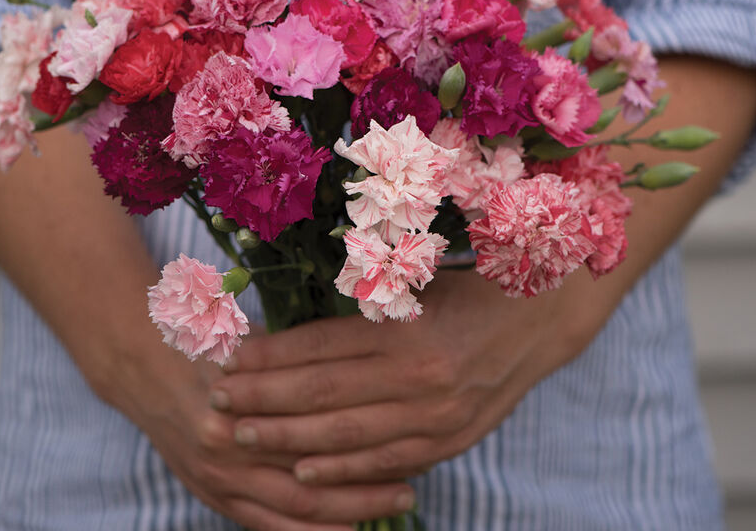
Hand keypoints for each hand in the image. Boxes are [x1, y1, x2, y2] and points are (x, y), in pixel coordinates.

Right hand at [113, 343, 415, 529]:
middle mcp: (232, 442)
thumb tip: (360, 361)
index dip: (367, 434)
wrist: (143, 360)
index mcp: (247, 394)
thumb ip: (298, 358)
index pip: (320, 425)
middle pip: (313, 472)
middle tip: (413, 480)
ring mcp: (219, 473)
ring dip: (347, 511)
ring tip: (393, 505)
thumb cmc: (206, 338)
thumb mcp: (254, 337)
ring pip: (296, 505)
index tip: (408, 431)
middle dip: (367, 481)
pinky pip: (264, 524)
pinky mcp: (210, 492)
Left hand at [209, 268, 581, 485]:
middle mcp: (418, 375)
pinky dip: (341, 470)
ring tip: (242, 434)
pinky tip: (302, 472)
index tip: (230, 357)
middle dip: (263, 398)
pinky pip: (385, 462)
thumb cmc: (469, 291)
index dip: (271, 355)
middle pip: (322, 393)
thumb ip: (364, 305)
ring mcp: (435, 415)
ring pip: (345, 434)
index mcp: (405, 326)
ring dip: (287, 437)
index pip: (320, 345)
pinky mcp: (449, 440)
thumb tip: (299, 327)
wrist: (538, 320)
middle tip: (218, 400)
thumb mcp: (417, 284)